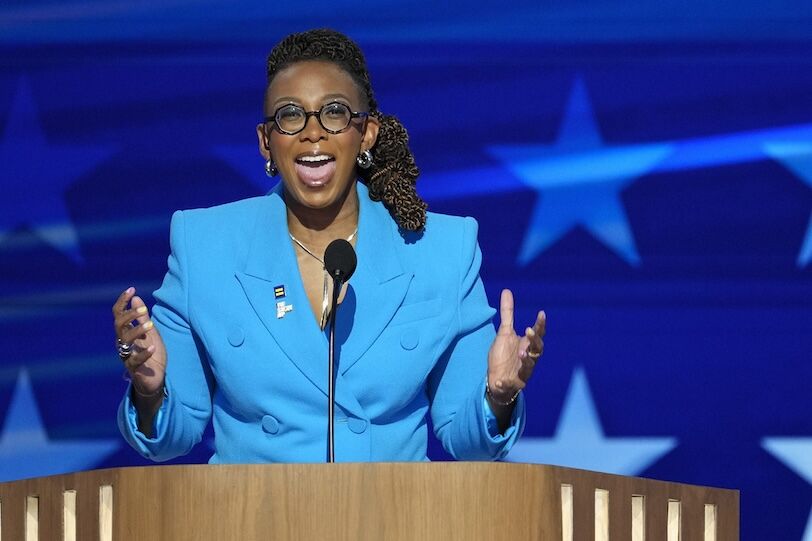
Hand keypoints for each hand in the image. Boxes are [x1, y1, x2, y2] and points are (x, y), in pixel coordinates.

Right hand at [112, 287, 166, 397]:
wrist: (154, 379)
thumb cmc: (150, 353)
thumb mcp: (150, 333)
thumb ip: (143, 317)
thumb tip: (136, 298)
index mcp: (126, 332)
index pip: (118, 314)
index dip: (122, 301)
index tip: (131, 289)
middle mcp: (122, 342)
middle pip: (118, 325)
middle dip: (130, 315)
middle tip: (144, 309)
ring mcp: (126, 355)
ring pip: (124, 341)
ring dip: (137, 331)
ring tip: (150, 325)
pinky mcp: (134, 369)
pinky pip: (135, 360)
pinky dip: (144, 353)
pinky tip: (153, 347)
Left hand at [487, 289, 545, 403]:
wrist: (496, 379)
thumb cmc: (503, 355)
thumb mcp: (504, 333)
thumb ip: (507, 314)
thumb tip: (507, 291)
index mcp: (527, 345)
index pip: (537, 334)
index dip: (540, 325)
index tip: (541, 314)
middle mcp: (529, 358)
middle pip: (538, 349)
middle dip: (534, 341)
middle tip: (528, 332)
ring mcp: (523, 372)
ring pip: (529, 366)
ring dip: (526, 360)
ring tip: (520, 353)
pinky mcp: (514, 384)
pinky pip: (511, 385)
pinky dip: (505, 383)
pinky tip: (500, 381)